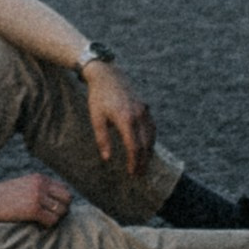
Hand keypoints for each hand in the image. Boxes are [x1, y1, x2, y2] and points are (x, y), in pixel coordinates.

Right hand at [0, 169, 73, 226]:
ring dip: (54, 218)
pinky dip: (48, 225)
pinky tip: (39, 224)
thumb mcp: (25, 184)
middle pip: (67, 199)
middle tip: (51, 216)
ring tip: (43, 221)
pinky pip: (52, 220)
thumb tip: (55, 200)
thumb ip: (40, 187)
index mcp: (40, 178)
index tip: (53, 208)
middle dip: (62, 209)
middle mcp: (41, 185)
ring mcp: (38, 196)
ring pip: (61, 211)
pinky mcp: (33, 209)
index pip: (64, 189)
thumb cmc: (5, 194)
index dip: (61, 201)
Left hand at [83, 60, 154, 177]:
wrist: (107, 74)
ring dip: (149, 152)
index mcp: (125, 119)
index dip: (133, 162)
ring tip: (144, 164)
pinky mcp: (145, 106)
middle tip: (139, 174)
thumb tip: (107, 158)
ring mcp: (144, 110)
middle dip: (143, 161)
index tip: (131, 173)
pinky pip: (152, 127)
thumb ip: (102, 139)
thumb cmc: (98, 97)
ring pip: (151, 136)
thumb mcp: (96, 118)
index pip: (134, 146)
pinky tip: (147, 146)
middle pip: (145, 144)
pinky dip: (151, 139)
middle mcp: (138, 115)